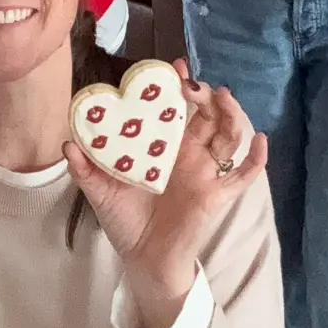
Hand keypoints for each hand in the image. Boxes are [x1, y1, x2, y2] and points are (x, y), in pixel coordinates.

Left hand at [65, 63, 267, 327]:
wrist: (142, 260)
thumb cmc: (124, 220)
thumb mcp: (100, 191)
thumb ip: (85, 168)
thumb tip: (68, 143)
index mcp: (164, 146)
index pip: (178, 107)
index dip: (179, 85)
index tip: (174, 67)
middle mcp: (189, 153)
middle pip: (207, 114)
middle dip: (204, 94)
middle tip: (192, 84)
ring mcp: (206, 172)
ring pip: (229, 135)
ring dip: (231, 113)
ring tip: (223, 96)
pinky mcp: (218, 195)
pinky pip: (244, 175)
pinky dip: (256, 158)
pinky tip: (259, 139)